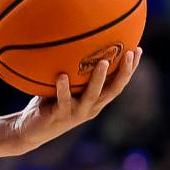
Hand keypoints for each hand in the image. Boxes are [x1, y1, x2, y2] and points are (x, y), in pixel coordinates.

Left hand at [11, 47, 143, 152]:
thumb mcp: (63, 84)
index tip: (138, 49)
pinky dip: (63, 88)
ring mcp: (76, 113)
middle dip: (124, 72)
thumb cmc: (48, 103)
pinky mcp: (60, 116)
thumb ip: (72, 69)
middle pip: (114, 89)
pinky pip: (63, 100)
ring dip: (99, 79)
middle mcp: (91, 107)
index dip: (130, 69)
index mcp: (96, 100)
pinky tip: (62, 76)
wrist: (31, 130)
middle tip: (129, 53)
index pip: (118, 83)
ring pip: (92, 95)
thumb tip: (75, 38)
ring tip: (103, 62)